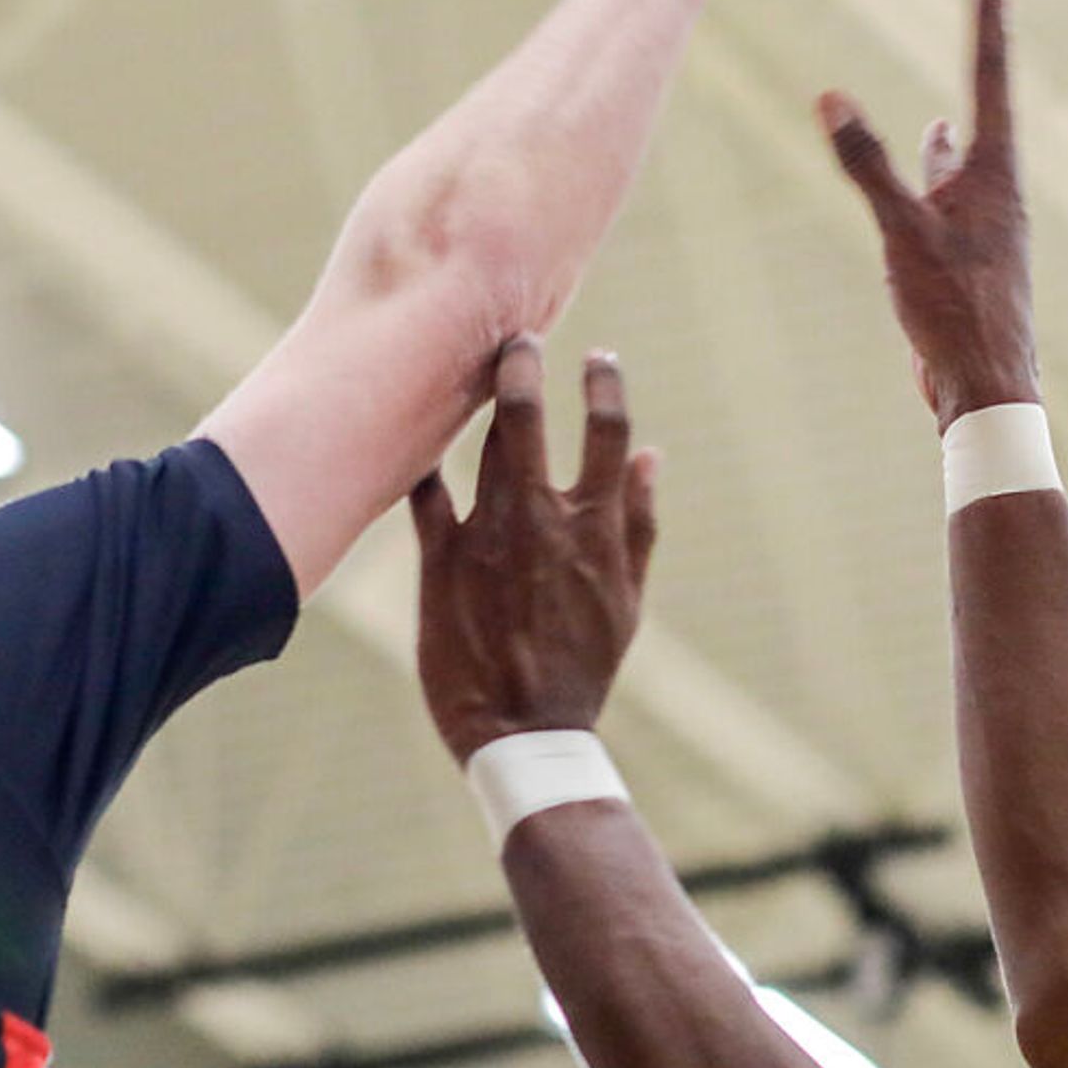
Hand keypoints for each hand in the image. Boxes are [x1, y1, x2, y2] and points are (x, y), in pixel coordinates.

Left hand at [410, 338, 660, 762]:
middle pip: (525, 417)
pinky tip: (416, 439)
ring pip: (476, 446)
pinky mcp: (439, 562)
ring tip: (474, 376)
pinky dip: (422, 462)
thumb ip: (639, 523)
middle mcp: (540, 520)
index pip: (606, 432)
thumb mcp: (628, 599)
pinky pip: (424, 494)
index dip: (604, 385)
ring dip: (476, 403)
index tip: (598, 358)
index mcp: (595, 526)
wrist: (522, 731)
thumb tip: (652, 455)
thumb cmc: (583, 668)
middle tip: (517, 336)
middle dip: (521, 363)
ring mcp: (486, 537)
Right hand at [824, 0, 1037, 429]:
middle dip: (981, 52)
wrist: (987, 388)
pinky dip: (936, 176)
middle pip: (986, 105)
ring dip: (954, 127)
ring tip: (945, 109)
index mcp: (994, 173)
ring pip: (966, 158)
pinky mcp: (969, 255)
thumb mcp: (901, 231)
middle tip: (986, 1)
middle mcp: (998, 190)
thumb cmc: (954, 311)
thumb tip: (830, 96)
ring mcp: (986, 223)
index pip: (989, 73)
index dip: (987, 14)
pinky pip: (949, 198)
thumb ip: (867, 164)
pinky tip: (931, 174)